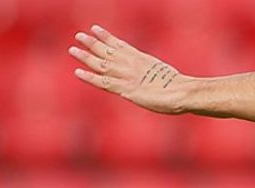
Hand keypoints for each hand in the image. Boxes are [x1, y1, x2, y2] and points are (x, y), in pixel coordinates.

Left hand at [70, 25, 194, 113]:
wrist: (182, 91)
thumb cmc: (180, 88)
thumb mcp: (164, 75)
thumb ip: (153, 74)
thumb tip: (156, 78)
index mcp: (141, 59)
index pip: (119, 44)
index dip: (106, 36)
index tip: (95, 28)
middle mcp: (131, 64)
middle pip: (107, 50)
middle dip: (92, 43)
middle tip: (79, 36)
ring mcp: (127, 76)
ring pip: (101, 63)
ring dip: (86, 56)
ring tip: (73, 49)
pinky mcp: (125, 89)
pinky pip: (103, 82)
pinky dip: (90, 77)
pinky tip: (78, 72)